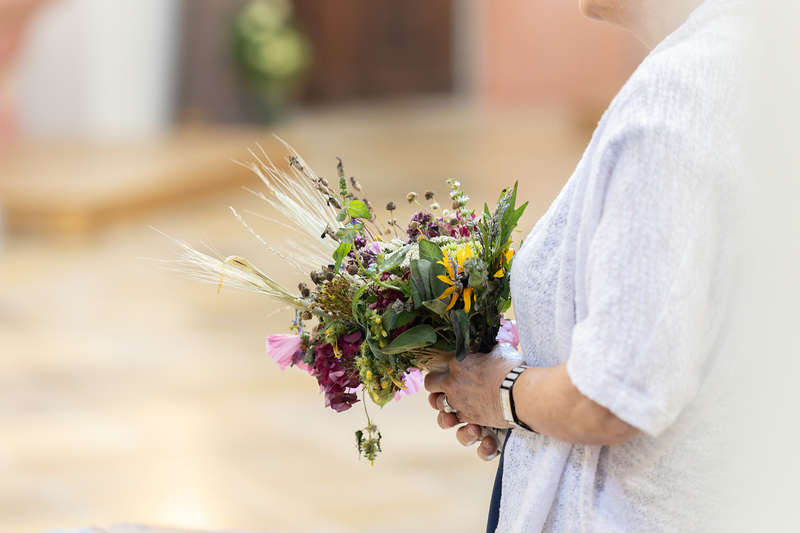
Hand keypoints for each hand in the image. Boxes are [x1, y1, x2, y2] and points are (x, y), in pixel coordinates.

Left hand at [424, 343, 523, 459]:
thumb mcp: (500, 351)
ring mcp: (459, 403)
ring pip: (439, 408)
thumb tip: (493, 349)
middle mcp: (453, 384)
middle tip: (445, 387)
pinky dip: (465, 427)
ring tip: (457, 407)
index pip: (440, 363)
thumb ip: (491, 351)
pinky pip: (459, 426)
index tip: (453, 367)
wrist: (520, 394)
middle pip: (430, 384)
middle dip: (435, 386)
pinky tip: (473, 424)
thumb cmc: (510, 369)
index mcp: (458, 364)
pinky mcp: (470, 419)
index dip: (445, 366)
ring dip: (445, 408)